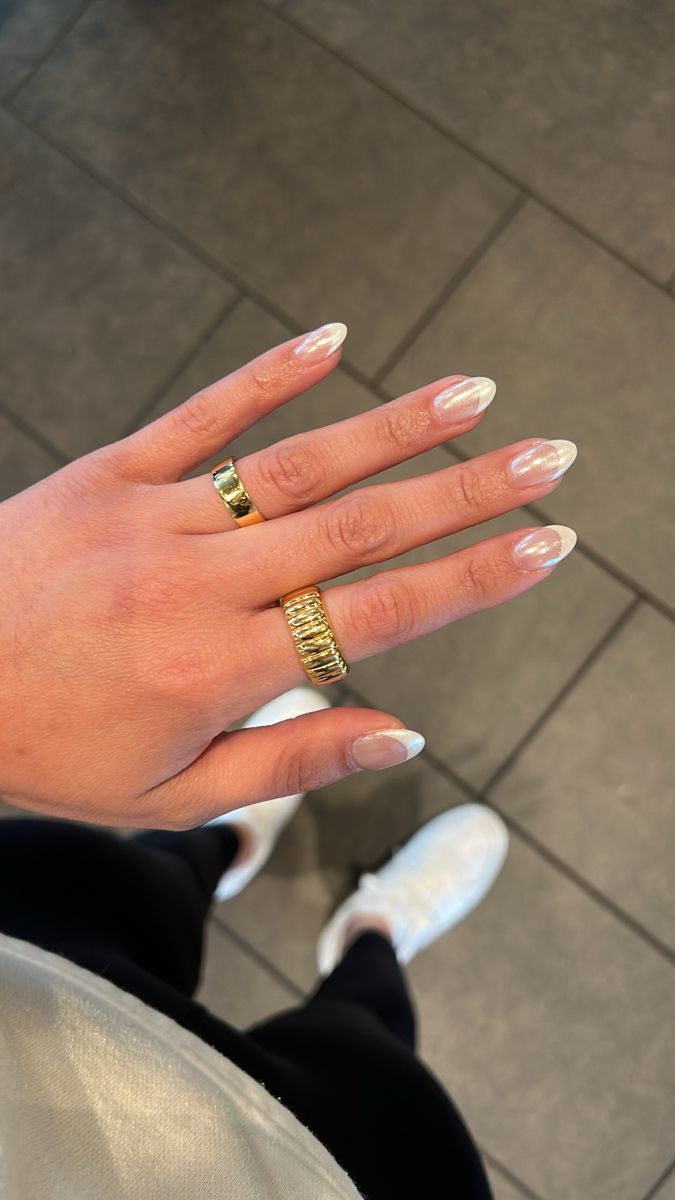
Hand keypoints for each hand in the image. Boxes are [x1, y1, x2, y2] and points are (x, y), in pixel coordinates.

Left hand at [0, 323, 575, 828]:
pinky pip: (202, 415)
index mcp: (221, 669)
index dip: (472, 580)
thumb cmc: (46, 747)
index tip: (544, 546)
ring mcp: (157, 517)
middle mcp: (202, 584)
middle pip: (360, 528)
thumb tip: (399, 733)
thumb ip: (290, 765)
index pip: (377, 615)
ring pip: (298, 465)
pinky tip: (334, 339)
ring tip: (475, 396)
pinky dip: (269, 374)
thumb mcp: (168, 795)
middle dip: (467, 493)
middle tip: (549, 458)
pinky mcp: (111, 472)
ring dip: (394, 427)